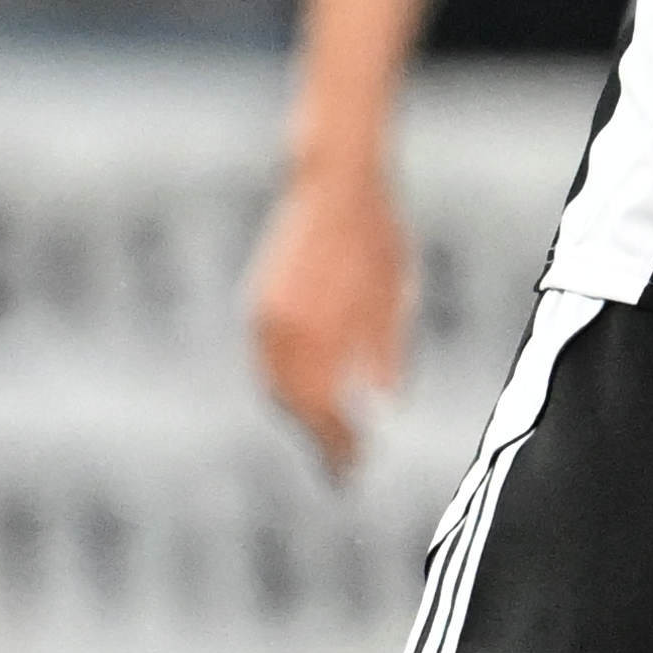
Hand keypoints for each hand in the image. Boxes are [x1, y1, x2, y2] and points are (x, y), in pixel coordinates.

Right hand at [245, 154, 410, 473]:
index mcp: (320, 334)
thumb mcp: (395, 301)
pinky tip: (305, 393)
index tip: (355, 470)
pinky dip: (283, 385)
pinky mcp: (257, 304)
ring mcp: (264, 318)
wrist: (333, 182)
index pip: (325, 412)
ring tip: (326, 435)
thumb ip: (386, 359)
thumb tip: (382, 410)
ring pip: (274, 387)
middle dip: (318, 437)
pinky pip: (266, 362)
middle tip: (343, 464)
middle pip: (294, 406)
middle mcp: (283, 332)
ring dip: (298, 415)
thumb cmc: (376, 238)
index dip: (340, 446)